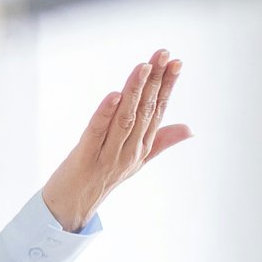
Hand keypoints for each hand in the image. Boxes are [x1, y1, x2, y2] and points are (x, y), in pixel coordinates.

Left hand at [41, 50, 191, 231]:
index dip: (168, 86)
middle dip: (156, 81)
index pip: (159, 110)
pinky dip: (105, 113)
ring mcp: (109, 155)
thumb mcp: (137, 160)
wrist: (71, 208)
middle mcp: (130, 150)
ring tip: (144, 67)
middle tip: (164, 54)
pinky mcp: (85, 157)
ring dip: (135, 91)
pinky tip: (114, 94)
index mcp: (142, 147)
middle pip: (146, 110)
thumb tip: (191, 128)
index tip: (177, 62)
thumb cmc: (102, 179)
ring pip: (125, 118)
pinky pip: (97, 131)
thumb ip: (162, 141)